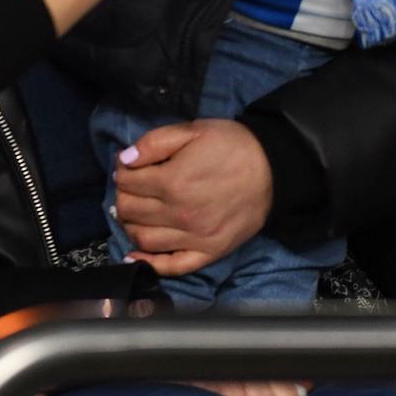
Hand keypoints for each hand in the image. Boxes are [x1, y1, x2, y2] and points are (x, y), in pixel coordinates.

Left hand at [114, 118, 271, 277]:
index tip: (127, 169)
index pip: (128, 183)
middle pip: (131, 211)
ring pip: (144, 239)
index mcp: (173, 181)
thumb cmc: (232, 145)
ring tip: (135, 214)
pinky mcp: (209, 253)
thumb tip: (125, 159)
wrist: (273, 168)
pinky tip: (136, 255)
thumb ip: (154, 142)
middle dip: (123, 198)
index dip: (122, 173)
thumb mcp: (192, 130)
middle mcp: (179, 214)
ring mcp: (194, 238)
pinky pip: (172, 266)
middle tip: (130, 190)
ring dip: (130, 226)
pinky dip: (149, 263)